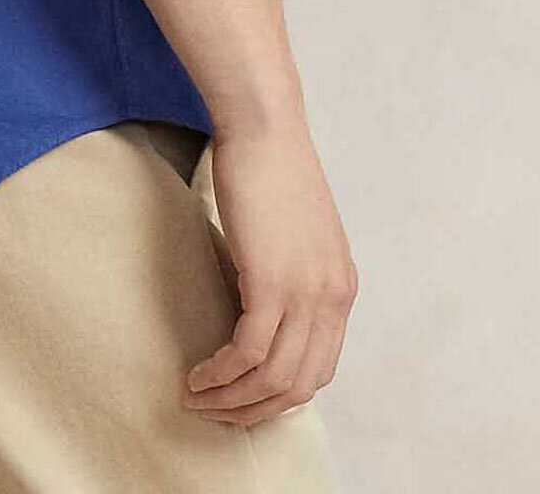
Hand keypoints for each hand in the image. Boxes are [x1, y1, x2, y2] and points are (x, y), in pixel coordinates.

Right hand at [181, 119, 357, 428]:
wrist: (264, 127)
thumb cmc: (272, 168)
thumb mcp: (298, 234)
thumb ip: (294, 274)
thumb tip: (262, 308)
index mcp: (343, 288)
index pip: (320, 369)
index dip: (280, 396)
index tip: (244, 400)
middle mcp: (333, 298)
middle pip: (300, 385)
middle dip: (255, 410)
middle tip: (215, 412)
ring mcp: (306, 293)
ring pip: (273, 378)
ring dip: (232, 400)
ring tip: (197, 398)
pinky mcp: (272, 283)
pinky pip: (248, 352)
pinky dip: (221, 373)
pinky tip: (197, 374)